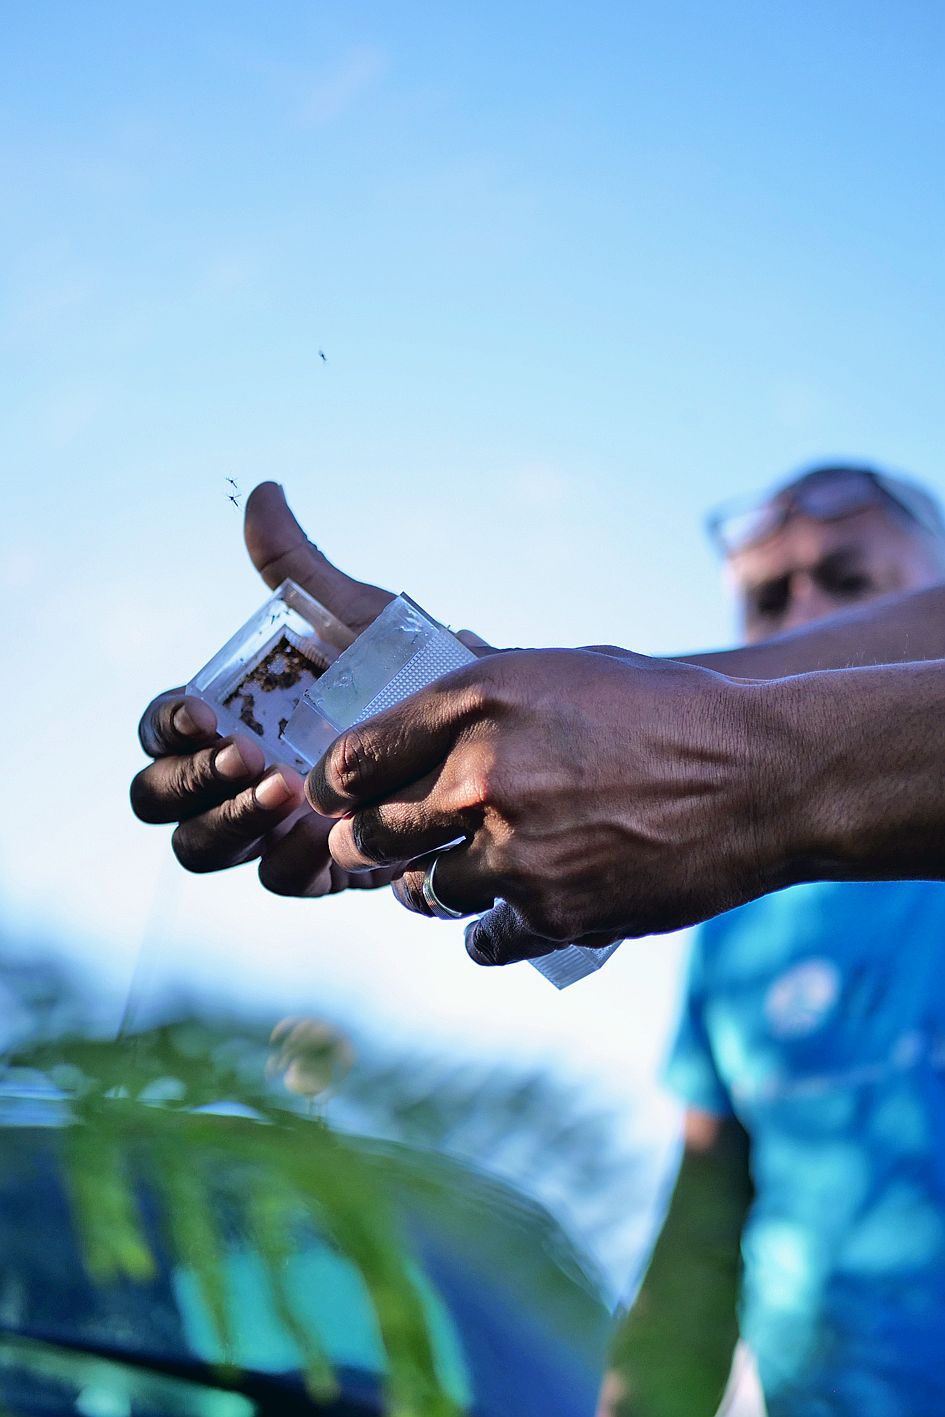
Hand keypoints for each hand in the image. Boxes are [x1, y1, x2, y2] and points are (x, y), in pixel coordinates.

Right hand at [130, 483, 398, 894]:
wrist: (473, 726)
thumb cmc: (395, 665)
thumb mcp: (350, 614)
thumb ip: (298, 566)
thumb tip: (262, 492)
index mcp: (222, 720)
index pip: (159, 732)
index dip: (166, 726)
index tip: (210, 712)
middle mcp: (231, 778)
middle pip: (159, 800)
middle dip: (190, 783)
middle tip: (249, 757)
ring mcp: (267, 827)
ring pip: (202, 849)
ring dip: (231, 822)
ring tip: (289, 791)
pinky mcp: (315, 866)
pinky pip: (276, 878)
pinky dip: (290, 859)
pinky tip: (328, 833)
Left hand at [307, 648, 801, 962]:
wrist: (760, 776)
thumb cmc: (662, 712)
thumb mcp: (560, 671)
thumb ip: (476, 695)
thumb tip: (408, 721)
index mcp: (477, 702)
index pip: (354, 758)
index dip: (334, 784)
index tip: (337, 797)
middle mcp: (482, 777)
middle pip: (370, 835)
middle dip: (364, 844)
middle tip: (373, 846)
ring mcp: (516, 853)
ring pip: (422, 894)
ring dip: (429, 888)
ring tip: (453, 874)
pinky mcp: (554, 915)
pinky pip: (481, 940)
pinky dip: (486, 931)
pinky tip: (507, 910)